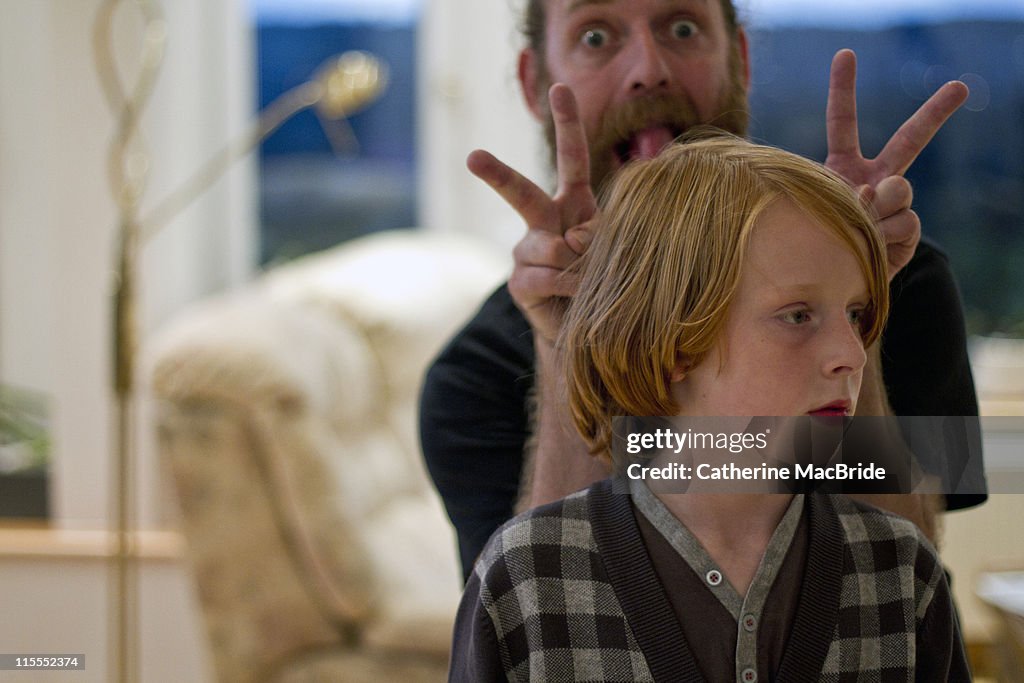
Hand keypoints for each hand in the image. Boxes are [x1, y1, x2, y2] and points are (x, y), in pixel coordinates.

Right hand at [467, 84, 595, 342]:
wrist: (586, 327)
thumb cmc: (605, 279)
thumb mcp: (615, 249)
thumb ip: (599, 235)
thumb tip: (569, 240)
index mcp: (572, 203)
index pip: (571, 156)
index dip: (567, 122)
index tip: (560, 87)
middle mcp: (544, 221)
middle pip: (521, 193)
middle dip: (496, 175)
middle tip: (473, 158)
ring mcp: (527, 251)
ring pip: (551, 246)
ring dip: (579, 264)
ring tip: (590, 279)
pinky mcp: (519, 282)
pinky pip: (548, 275)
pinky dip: (570, 285)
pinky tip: (575, 295)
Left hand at [824, 49, 967, 277]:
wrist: (826, 291)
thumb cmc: (805, 247)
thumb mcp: (810, 214)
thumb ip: (842, 195)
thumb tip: (878, 192)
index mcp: (842, 168)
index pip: (842, 124)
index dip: (843, 90)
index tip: (845, 55)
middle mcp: (874, 180)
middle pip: (909, 140)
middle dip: (935, 113)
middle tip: (960, 86)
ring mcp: (894, 206)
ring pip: (901, 190)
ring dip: (878, 210)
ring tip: (858, 228)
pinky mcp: (907, 234)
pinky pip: (906, 222)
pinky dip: (886, 235)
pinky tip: (873, 247)